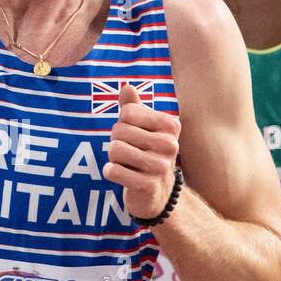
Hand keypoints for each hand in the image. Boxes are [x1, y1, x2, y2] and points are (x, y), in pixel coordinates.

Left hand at [103, 83, 180, 220]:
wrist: (157, 194)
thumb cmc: (146, 154)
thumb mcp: (142, 129)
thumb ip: (133, 107)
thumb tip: (126, 86)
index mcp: (170, 125)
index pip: (127, 112)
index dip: (122, 124)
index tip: (134, 137)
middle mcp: (170, 144)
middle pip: (119, 131)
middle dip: (116, 142)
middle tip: (129, 153)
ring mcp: (161, 166)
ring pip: (114, 149)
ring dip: (113, 158)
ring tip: (127, 164)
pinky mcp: (148, 185)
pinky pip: (112, 170)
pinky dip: (110, 172)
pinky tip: (122, 176)